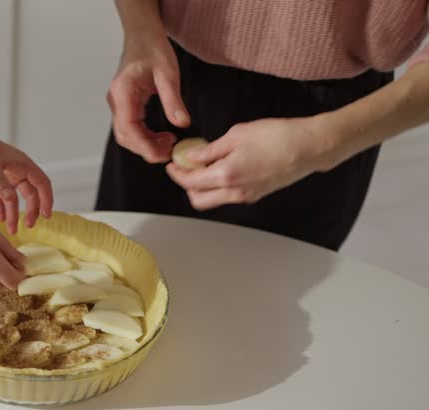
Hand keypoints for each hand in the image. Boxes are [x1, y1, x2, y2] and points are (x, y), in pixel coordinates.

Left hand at [0, 121, 52, 233]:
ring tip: (13, 229)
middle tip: (29, 225)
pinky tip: (1, 219)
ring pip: (13, 198)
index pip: (41, 182)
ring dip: (14, 213)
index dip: (46, 199)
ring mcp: (1, 176)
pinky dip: (0, 208)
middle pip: (29, 193)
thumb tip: (12, 200)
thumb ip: (1, 183)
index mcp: (20, 163)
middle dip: (31, 210)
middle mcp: (13, 170)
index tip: (46, 215)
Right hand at [107, 28, 189, 161]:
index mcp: (123, 91)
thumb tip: (182, 124)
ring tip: (169, 143)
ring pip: (127, 134)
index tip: (161, 154)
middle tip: (170, 151)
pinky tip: (162, 135)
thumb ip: (173, 100)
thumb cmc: (153, 49)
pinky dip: (145, 136)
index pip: (128, 127)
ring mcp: (118, 104)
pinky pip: (131, 127)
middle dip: (146, 148)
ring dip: (146, 144)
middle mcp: (116, 100)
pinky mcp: (124, 105)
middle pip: (124, 136)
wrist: (142, 36)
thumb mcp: (168, 73)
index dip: (143, 145)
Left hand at [165, 117, 338, 209]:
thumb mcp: (238, 134)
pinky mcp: (256, 195)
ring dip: (202, 188)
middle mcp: (234, 191)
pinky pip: (228, 197)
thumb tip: (193, 156)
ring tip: (204, 166)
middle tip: (184, 168)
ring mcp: (246, 196)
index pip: (190, 181)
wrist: (310, 147)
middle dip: (186, 185)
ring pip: (212, 201)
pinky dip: (218, 187)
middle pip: (197, 199)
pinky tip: (222, 168)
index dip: (177, 173)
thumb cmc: (279, 136)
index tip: (173, 163)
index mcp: (226, 175)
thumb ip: (211, 149)